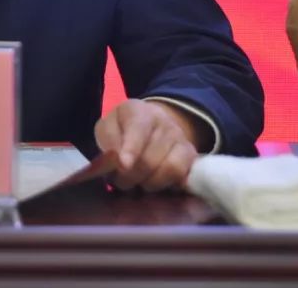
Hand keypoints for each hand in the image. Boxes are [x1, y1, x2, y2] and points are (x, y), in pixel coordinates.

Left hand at [93, 99, 207, 191]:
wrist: (151, 126)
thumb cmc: (122, 129)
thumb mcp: (107, 128)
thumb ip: (108, 142)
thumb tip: (117, 162)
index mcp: (138, 111)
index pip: (138, 130)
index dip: (131, 149)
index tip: (123, 165)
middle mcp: (164, 122)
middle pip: (150, 158)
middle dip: (131, 177)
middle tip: (120, 181)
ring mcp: (180, 138)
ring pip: (169, 169)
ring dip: (149, 183)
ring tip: (138, 183)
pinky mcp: (191, 155)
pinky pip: (182, 175)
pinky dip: (168, 185)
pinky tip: (155, 184)